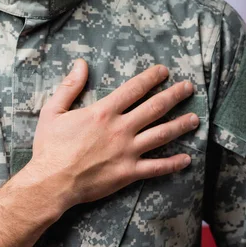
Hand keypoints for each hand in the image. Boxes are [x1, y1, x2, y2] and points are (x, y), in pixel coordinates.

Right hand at [30, 60, 198, 208]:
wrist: (51, 182)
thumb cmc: (50, 146)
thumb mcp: (53, 110)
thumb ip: (69, 86)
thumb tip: (81, 64)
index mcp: (103, 112)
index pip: (134, 89)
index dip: (151, 78)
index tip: (164, 71)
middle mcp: (120, 129)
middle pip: (154, 108)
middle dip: (174, 95)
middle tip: (188, 88)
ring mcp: (127, 152)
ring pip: (161, 135)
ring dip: (180, 125)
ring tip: (195, 118)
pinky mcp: (129, 172)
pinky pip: (156, 167)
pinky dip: (173, 163)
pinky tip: (186, 159)